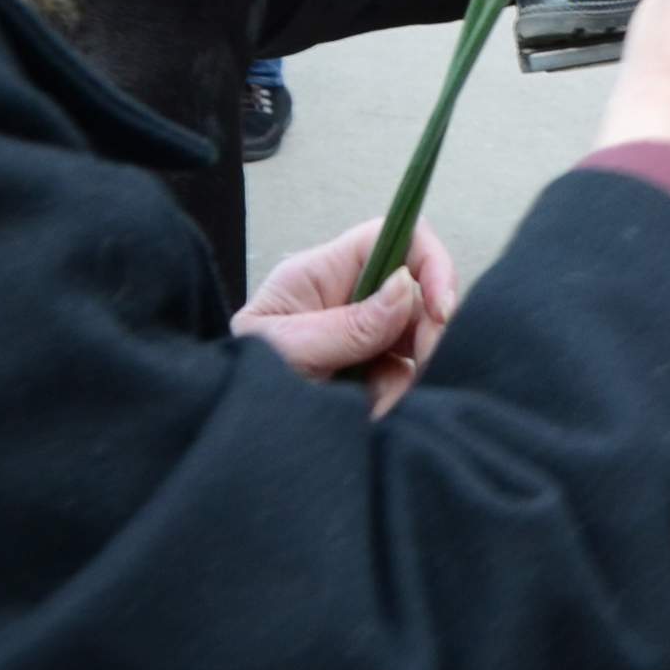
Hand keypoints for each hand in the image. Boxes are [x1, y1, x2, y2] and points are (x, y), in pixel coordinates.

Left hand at [235, 216, 461, 416]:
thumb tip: (406, 287)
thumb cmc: (239, 380)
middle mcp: (345, 297)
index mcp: (320, 273)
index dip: (428, 263)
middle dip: (425, 332)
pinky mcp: (364, 373)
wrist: (227, 432)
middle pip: (413, 292)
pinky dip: (395, 397)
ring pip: (413, 340)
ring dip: (405, 375)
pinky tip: (369, 415)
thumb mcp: (288, 350)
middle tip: (417, 371)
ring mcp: (357, 336)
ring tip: (372, 406)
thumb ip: (348, 325)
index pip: (390, 236)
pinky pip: (401, 375)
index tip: (442, 311)